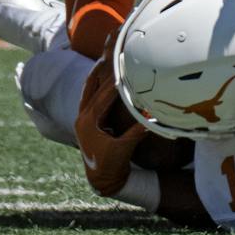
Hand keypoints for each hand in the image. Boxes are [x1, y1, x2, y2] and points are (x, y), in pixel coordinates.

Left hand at [74, 51, 146, 196]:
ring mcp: (81, 118)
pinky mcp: (85, 120)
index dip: (114, 82)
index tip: (123, 68)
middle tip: (113, 54)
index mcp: (89, 122)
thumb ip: (137, 131)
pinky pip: (88, 96)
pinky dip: (96, 86)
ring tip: (105, 58)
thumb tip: (152, 116)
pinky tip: (102, 77)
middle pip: (91, 88)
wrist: (101, 180)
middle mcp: (82, 117)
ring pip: (87, 90)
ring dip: (97, 76)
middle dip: (103, 72)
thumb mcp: (125, 148)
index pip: (102, 97)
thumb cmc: (112, 165)